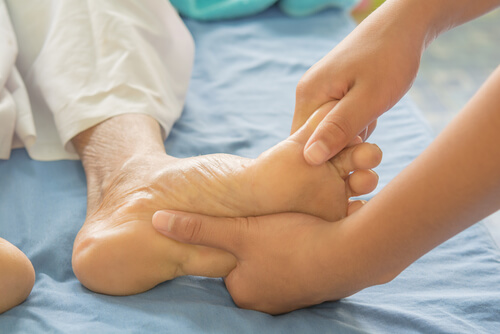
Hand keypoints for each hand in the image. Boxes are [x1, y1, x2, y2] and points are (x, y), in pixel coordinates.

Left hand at [152, 207, 367, 314]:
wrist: (350, 254)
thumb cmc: (291, 242)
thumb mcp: (240, 230)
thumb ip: (198, 228)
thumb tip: (156, 221)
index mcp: (243, 291)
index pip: (224, 264)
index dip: (233, 239)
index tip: (244, 224)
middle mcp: (265, 303)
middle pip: (249, 267)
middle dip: (256, 245)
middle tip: (268, 225)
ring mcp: (292, 300)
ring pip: (275, 268)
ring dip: (279, 249)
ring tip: (289, 229)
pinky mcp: (315, 290)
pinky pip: (296, 269)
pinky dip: (298, 255)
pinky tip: (306, 239)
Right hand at [293, 4, 425, 164]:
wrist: (403, 26)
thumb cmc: (390, 58)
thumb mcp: (368, 98)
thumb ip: (339, 128)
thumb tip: (311, 158)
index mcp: (308, 96)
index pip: (304, 146)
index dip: (330, 156)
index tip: (358, 142)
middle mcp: (307, 94)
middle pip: (317, 140)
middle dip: (344, 144)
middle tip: (369, 122)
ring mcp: (320, 92)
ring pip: (332, 133)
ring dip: (354, 133)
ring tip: (372, 113)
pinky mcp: (333, 92)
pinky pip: (340, 121)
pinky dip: (357, 122)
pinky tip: (372, 109)